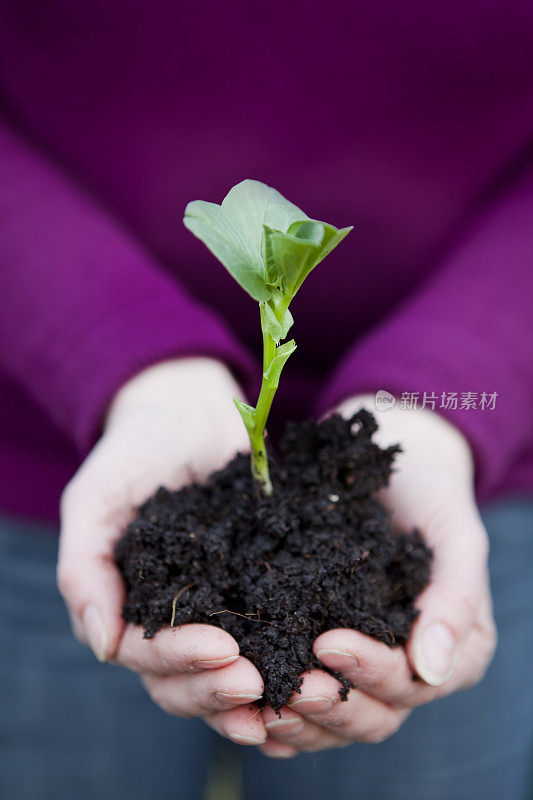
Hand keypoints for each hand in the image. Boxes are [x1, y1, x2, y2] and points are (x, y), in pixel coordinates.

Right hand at [58, 358, 267, 746]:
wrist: (189, 411)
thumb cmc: (135, 450)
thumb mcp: (96, 498)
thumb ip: (85, 567)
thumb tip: (103, 645)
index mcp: (126, 605)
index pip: (146, 656)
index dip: (181, 661)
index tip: (224, 650)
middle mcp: (169, 618)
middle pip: (184, 681)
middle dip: (218, 689)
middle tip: (258, 683)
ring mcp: (215, 608)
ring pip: (225, 675)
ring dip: (254, 696)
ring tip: (292, 700)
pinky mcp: (256, 591)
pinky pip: (269, 640)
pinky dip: (285, 666)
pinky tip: (314, 677)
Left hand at [259, 394, 496, 757]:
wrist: (385, 461)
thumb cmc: (429, 492)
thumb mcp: (454, 534)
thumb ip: (454, 596)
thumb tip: (432, 668)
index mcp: (453, 650)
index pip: (412, 683)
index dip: (373, 672)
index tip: (327, 641)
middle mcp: (407, 668)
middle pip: (374, 716)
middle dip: (332, 706)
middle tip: (290, 686)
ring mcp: (363, 664)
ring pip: (335, 719)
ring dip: (301, 718)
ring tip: (262, 702)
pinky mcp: (320, 649)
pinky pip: (303, 698)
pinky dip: (279, 711)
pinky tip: (248, 708)